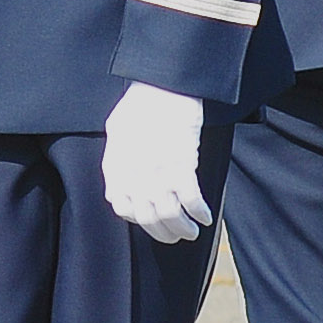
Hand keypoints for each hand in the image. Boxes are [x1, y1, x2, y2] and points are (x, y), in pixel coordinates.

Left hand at [101, 81, 211, 244]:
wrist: (163, 87)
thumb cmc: (141, 103)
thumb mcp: (116, 130)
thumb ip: (116, 159)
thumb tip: (119, 181)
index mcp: (117, 169)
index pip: (123, 209)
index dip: (140, 220)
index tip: (152, 220)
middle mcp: (134, 177)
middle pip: (148, 219)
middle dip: (164, 233)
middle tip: (177, 235)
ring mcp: (157, 174)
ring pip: (170, 216)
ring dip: (183, 229)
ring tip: (193, 231)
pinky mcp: (181, 167)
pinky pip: (191, 201)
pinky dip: (199, 213)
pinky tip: (206, 217)